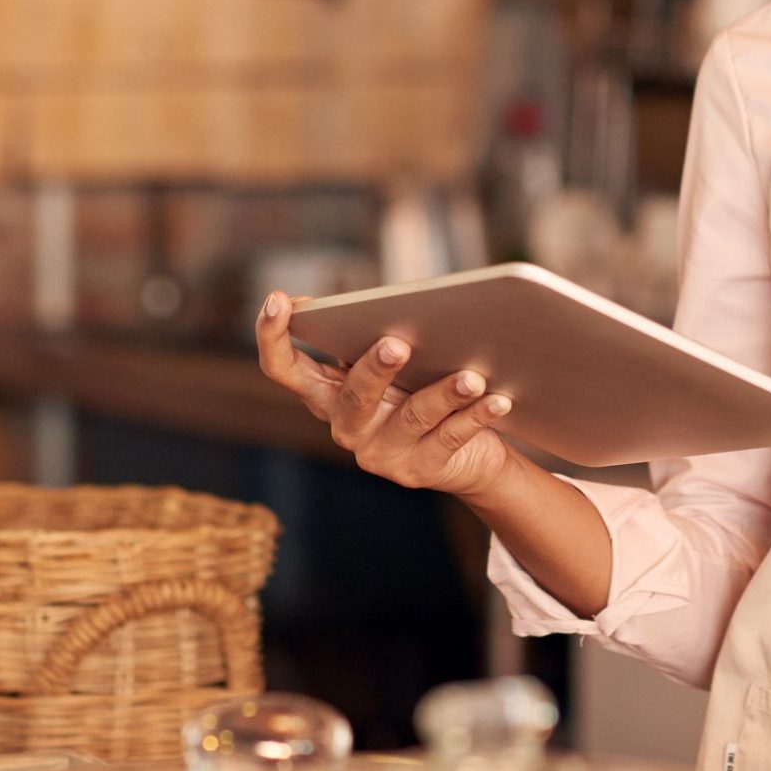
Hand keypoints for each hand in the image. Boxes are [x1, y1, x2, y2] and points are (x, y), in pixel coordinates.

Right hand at [254, 292, 514, 498]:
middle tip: (398, 343)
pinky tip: (498, 400)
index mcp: (329, 394)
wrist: (469, 453)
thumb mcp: (398, 363)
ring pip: (411, 418)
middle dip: (374, 369)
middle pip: (353, 396)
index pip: (284, 369)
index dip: (272, 336)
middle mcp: (346, 426)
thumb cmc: (425, 389)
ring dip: (444, 394)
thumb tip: (388, 305)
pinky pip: (450, 438)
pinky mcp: (420, 471)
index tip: (276, 299)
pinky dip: (477, 416)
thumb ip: (380, 334)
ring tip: (472, 377)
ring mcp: (381, 455)